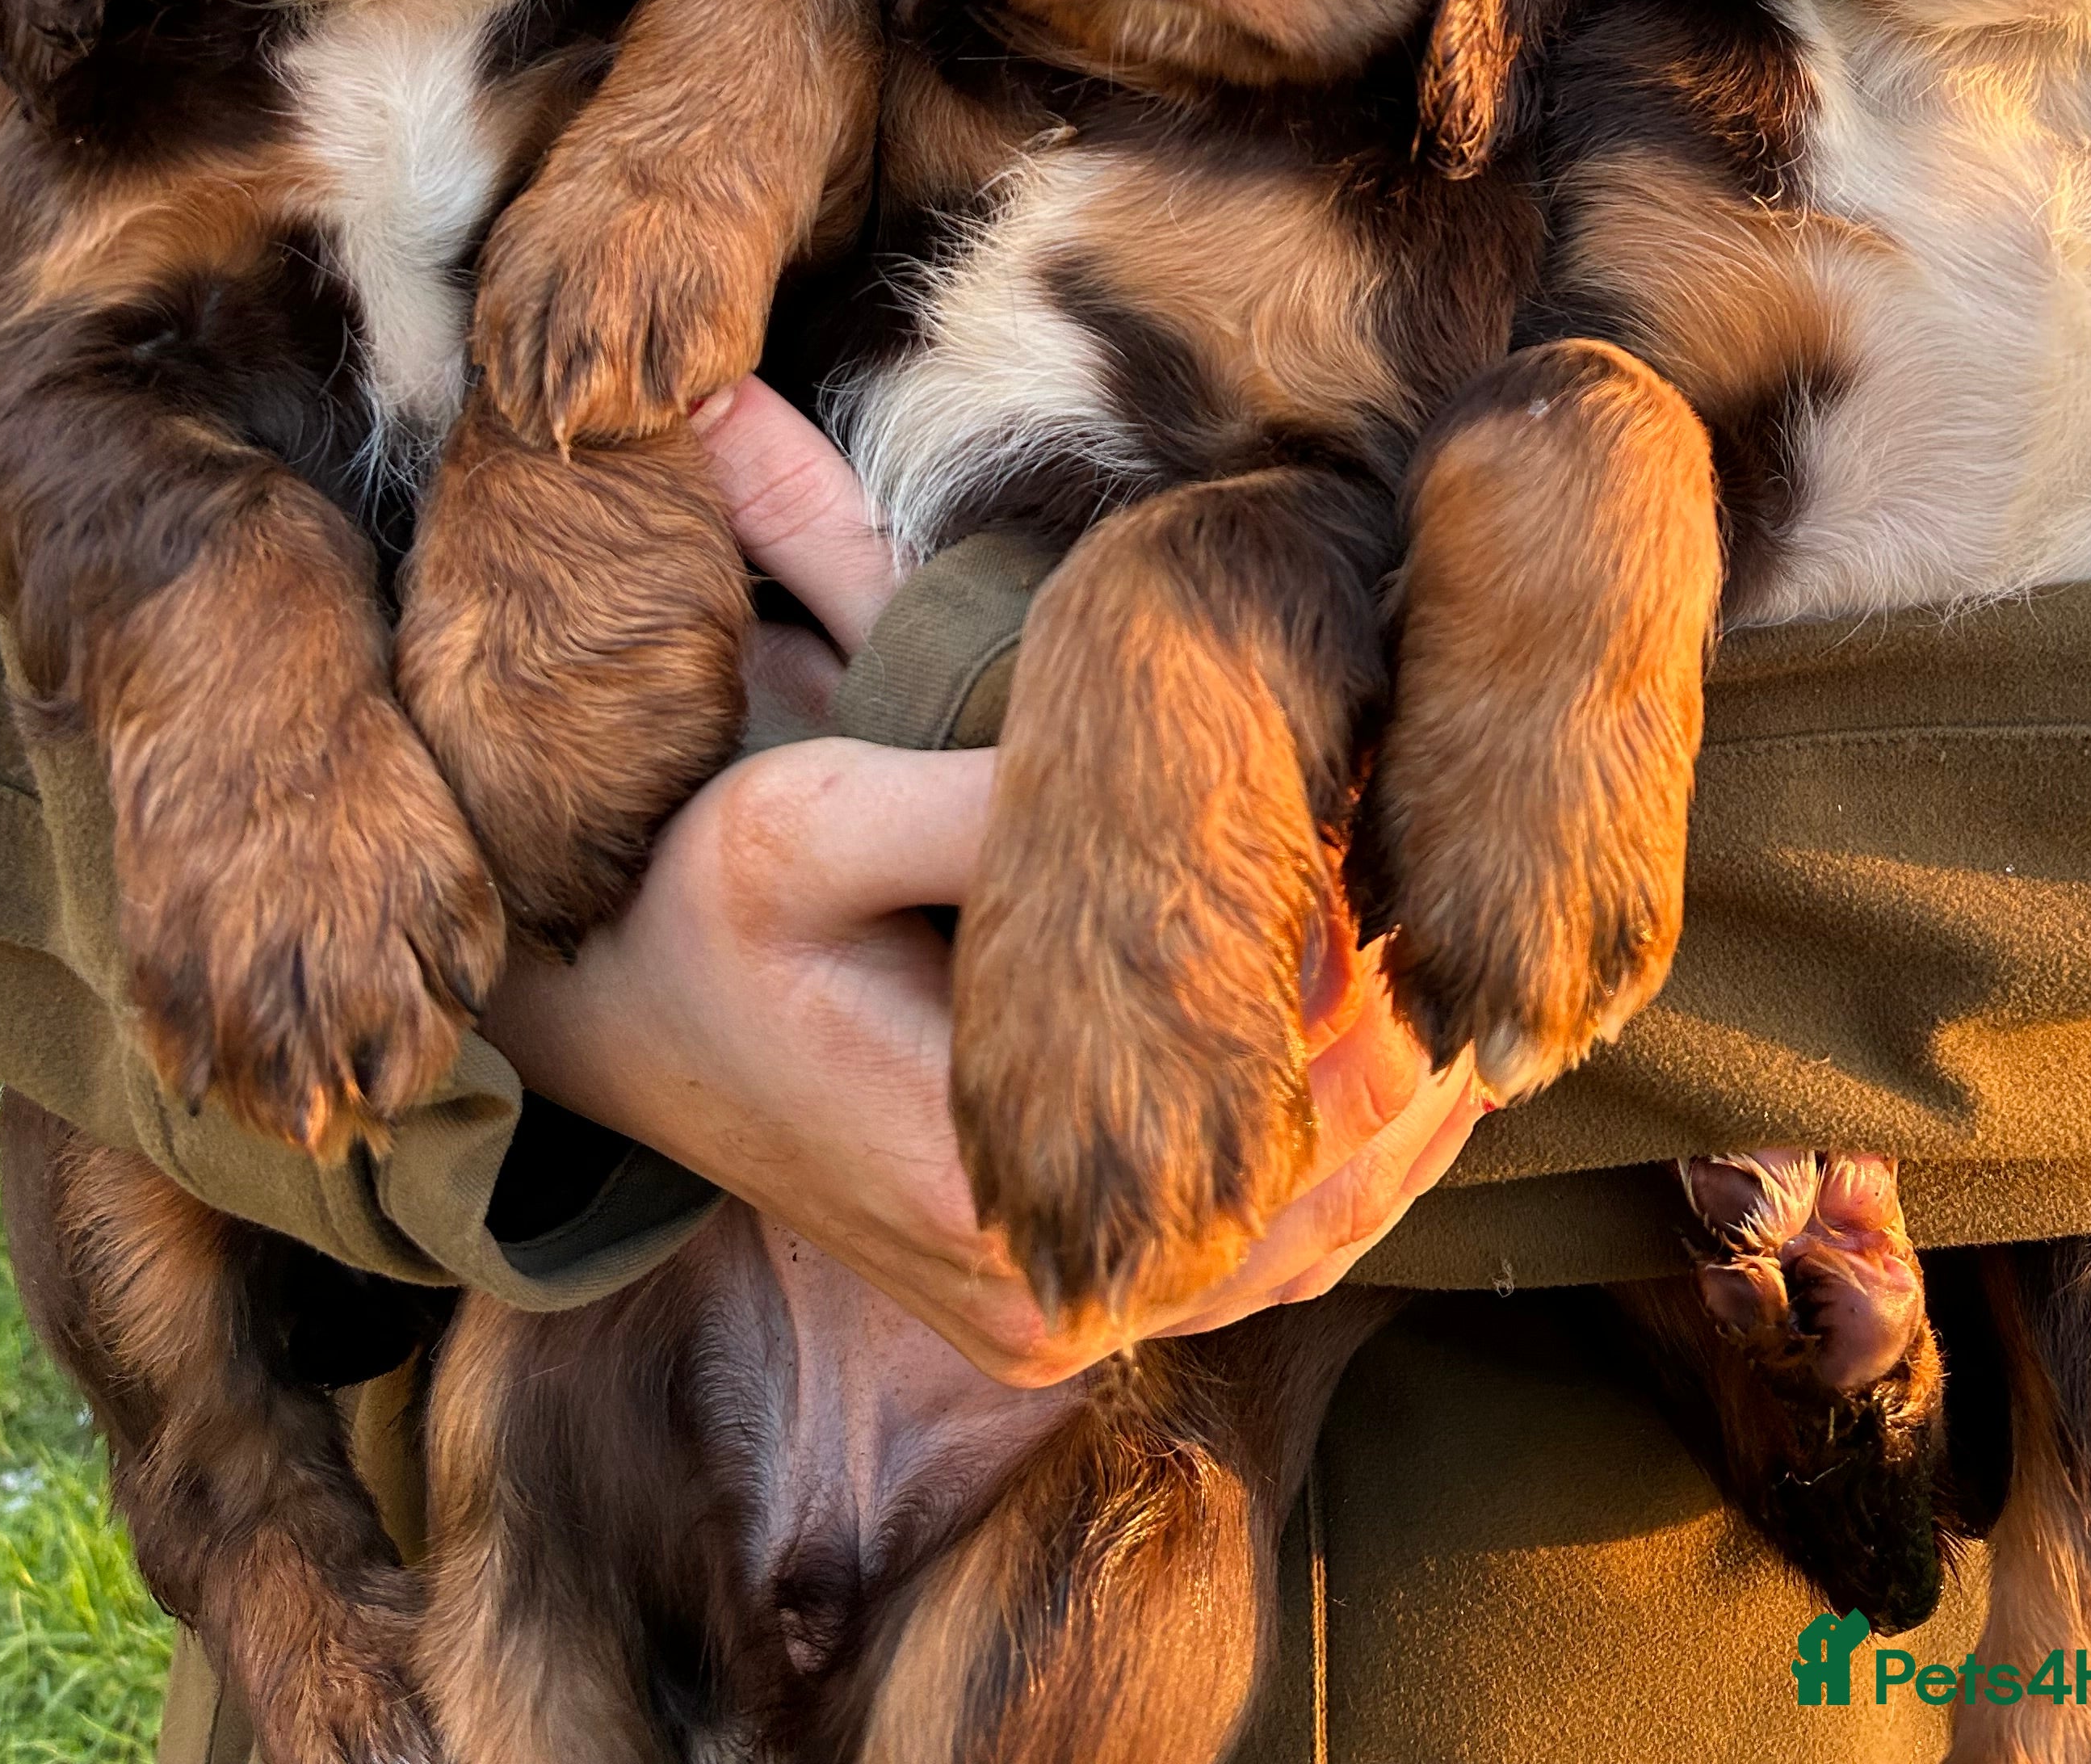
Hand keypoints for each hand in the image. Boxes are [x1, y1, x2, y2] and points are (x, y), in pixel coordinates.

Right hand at [485, 377, 1485, 1384]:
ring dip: (1398, 1116)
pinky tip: (1389, 1052)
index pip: (1270, 1116)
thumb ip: (984, 806)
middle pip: (1319, 1198)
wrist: (617, 1018)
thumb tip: (1162, 762)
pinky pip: (1253, 1256)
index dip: (1366, 989)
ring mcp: (1054, 1328)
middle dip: (1416, 1055)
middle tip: (1473, 914)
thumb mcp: (812, 819)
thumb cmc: (704, 909)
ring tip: (1456, 973)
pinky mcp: (1059, 1313)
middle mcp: (1042, 1307)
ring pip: (1308, 1241)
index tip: (1415, 865)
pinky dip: (1337, 1161)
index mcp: (992, 1199)